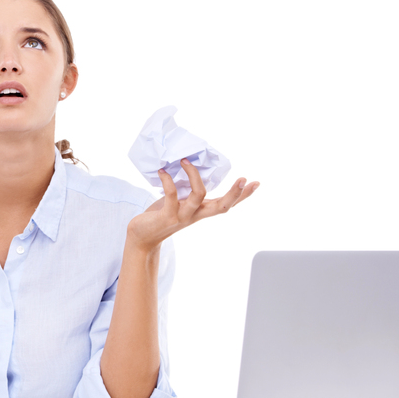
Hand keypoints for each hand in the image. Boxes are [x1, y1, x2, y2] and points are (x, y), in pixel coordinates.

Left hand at [127, 159, 258, 251]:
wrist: (142, 236)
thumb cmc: (162, 214)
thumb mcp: (180, 201)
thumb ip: (189, 190)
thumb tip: (194, 166)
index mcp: (202, 210)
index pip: (227, 204)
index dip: (242, 195)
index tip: (256, 183)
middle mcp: (196, 214)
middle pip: (222, 206)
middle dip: (234, 193)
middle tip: (243, 178)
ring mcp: (183, 216)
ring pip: (199, 196)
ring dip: (194, 176)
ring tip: (186, 161)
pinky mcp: (167, 216)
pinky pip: (171, 196)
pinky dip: (168, 181)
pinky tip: (163, 172)